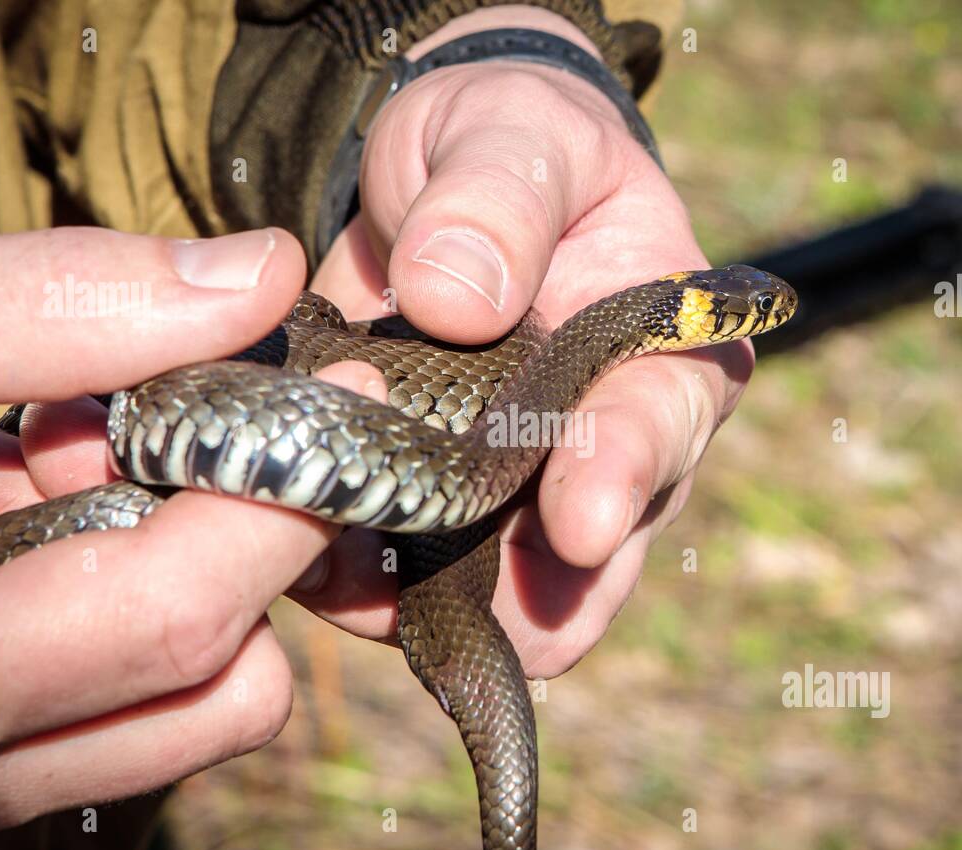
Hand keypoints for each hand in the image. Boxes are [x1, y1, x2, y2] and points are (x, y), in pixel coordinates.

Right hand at [0, 226, 381, 849]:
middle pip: (218, 685)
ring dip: (190, 593)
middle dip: (236, 541)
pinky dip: (138, 629)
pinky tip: (42, 544)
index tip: (339, 387)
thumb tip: (256, 277)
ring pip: (192, 721)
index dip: (277, 490)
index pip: (171, 613)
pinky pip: (133, 728)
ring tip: (75, 492)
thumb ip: (41, 307)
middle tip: (172, 437)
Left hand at [296, 8, 754, 676]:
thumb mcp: (512, 131)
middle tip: (442, 598)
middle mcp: (608, 450)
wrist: (441, 185)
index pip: (659, 429)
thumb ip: (496, 197)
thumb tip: (453, 297)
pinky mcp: (437, 516)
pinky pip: (407, 589)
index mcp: (662, 353)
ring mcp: (523, 497)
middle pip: (590, 563)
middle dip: (520, 593)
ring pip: (498, 603)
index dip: (623, 479)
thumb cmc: (508, 146)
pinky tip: (299, 560)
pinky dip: (356, 587)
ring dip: (424, 605)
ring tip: (335, 573)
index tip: (581, 525)